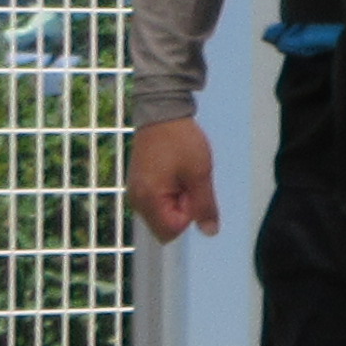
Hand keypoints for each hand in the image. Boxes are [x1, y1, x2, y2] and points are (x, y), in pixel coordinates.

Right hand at [127, 117, 220, 242]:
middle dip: (182, 210)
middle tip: (187, 181)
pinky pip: (158, 203)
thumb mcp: (200, 173)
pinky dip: (170, 194)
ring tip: (181, 175)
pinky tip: (174, 173)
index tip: (191, 189)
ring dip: (178, 201)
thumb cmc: (181, 141)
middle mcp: (137, 200)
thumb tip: (210, 232)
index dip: (189, 214)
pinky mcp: (139, 185)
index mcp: (148, 199)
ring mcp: (136, 192)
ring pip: (163, 215)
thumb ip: (205, 206)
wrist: (162, 113)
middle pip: (165, 226)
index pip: (171, 231)